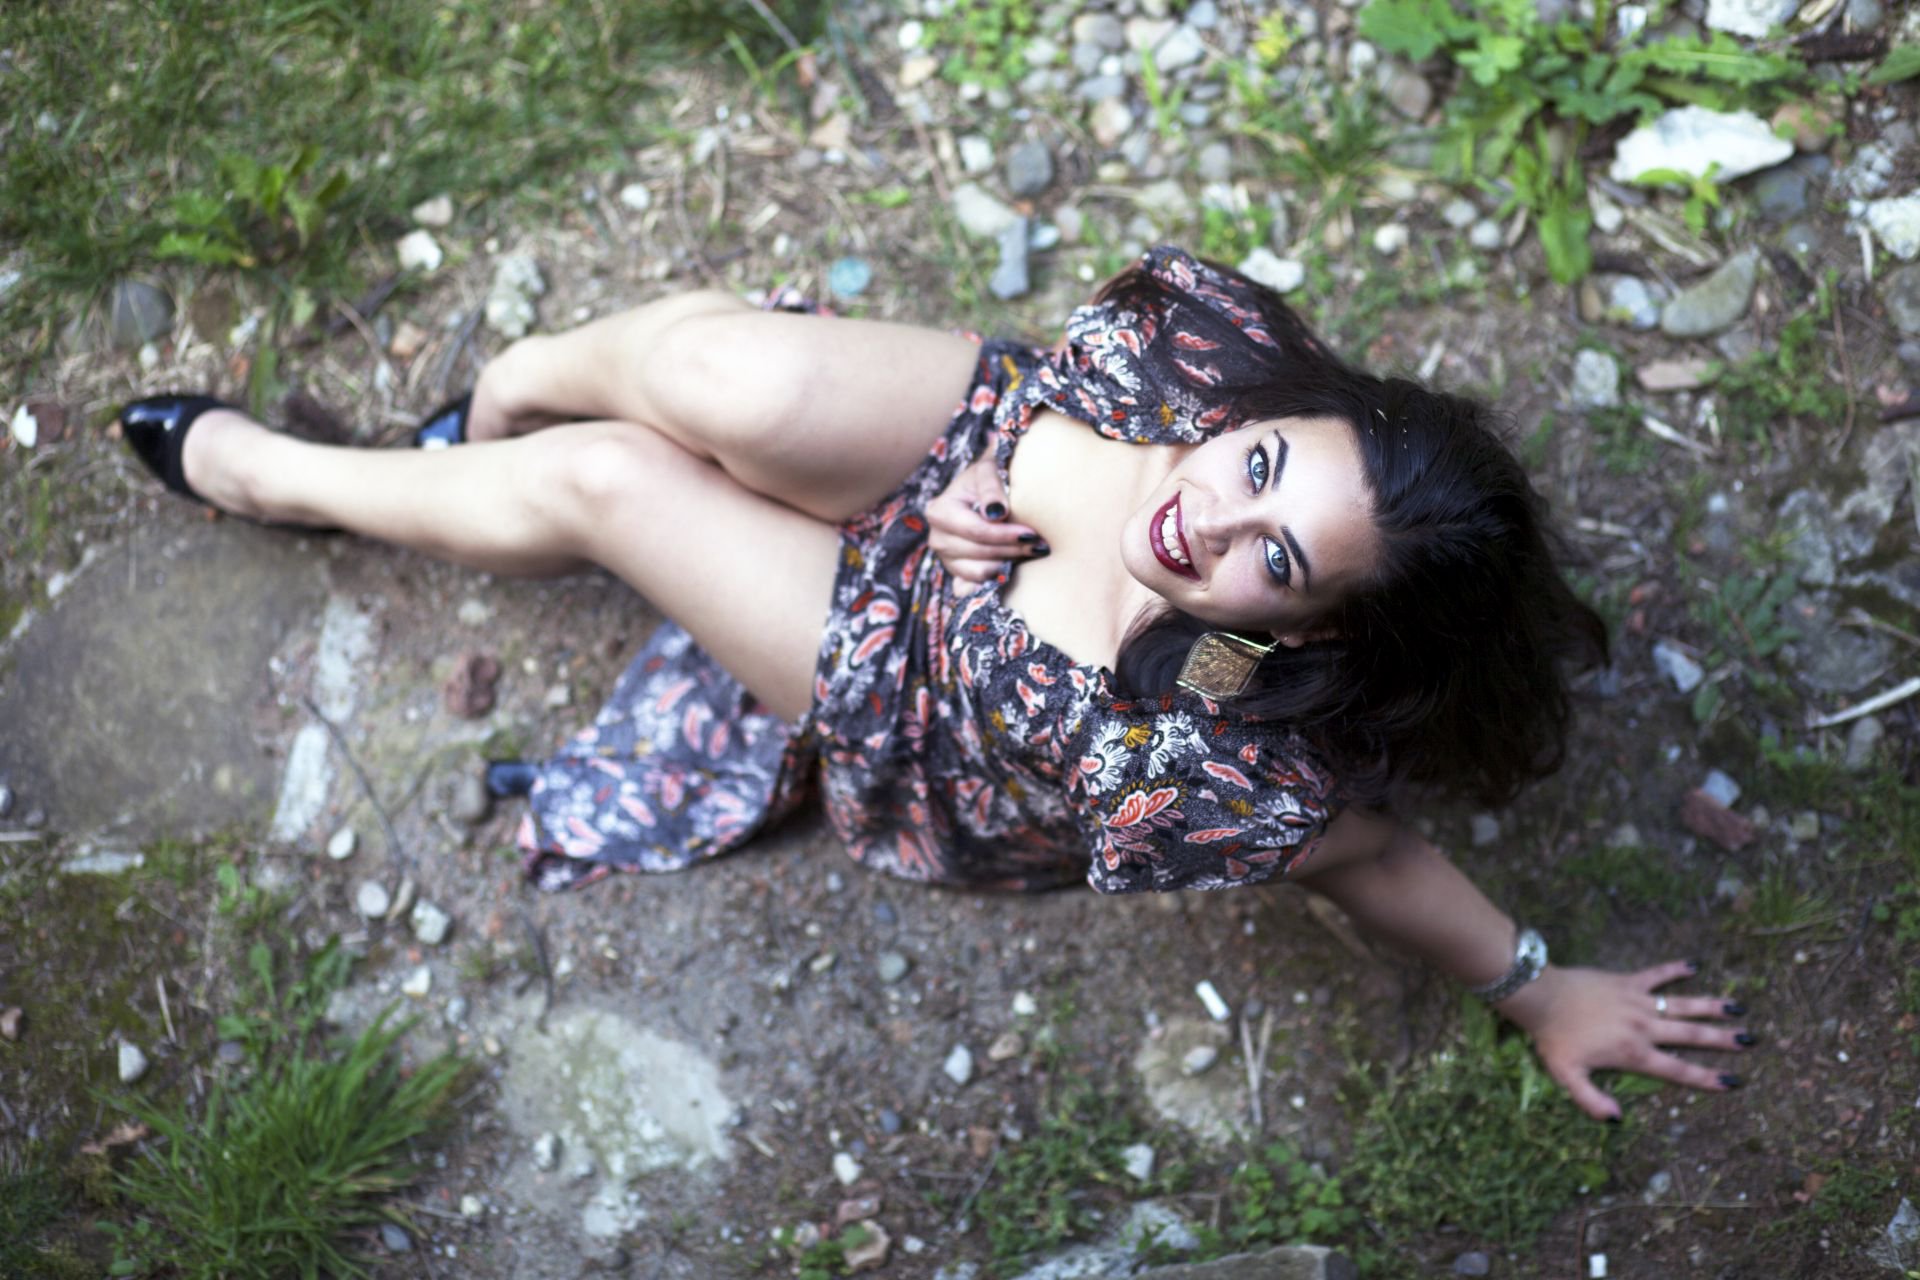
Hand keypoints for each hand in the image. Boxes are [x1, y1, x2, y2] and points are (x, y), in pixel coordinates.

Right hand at [925, 452, 1047, 585]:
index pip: (975, 531)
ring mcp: (946, 558)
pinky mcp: (957, 572)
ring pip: (980, 571)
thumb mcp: (989, 470)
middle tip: (1039, 544)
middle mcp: (938, 537)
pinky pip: (977, 584)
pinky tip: (1015, 567)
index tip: (1031, 533)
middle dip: (1011, 550)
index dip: (1004, 535)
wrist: (987, 486)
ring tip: (1032, 551)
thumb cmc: (989, 474)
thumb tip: (996, 513)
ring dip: (1008, 563)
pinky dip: (997, 577)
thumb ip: (991, 488)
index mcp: (940, 511)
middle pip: (978, 552)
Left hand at [1494, 961, 1753, 1120]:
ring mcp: (1637, 1001)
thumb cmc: (1553, 1037)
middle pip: (1690, 1036)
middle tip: (1749, 1040)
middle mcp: (1643, 1027)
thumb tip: (1617, 1120)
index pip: (1676, 1070)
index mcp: (1633, 1053)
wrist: (1541, 996)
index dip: (1705, 1078)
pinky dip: (1674, 969)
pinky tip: (1693, 965)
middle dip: (1721, 1040)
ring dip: (1710, 1007)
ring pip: (1682, 1005)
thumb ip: (1591, 1100)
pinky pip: (1655, 974)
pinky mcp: (1627, 981)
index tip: (1732, 1082)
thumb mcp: (1567, 1076)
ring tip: (1737, 1008)